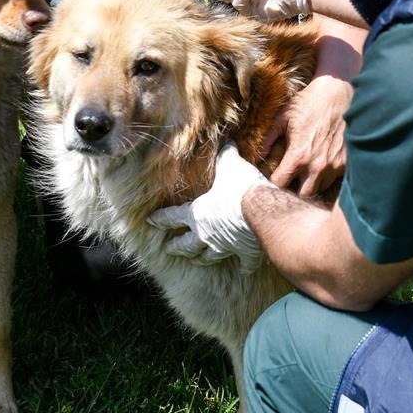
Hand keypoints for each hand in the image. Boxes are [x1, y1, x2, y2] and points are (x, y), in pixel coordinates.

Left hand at [148, 142, 273, 271]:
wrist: (262, 210)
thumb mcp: (230, 165)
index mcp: (198, 213)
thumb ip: (226, 155)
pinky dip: (244, 266)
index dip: (161, 218)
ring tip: (197, 260)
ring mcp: (225, 246)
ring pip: (208, 257)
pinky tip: (245, 270)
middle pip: (187, 245)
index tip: (150, 221)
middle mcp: (207, 234)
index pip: (173, 217)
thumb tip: (227, 142)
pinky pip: (244, 263)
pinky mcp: (245, 253)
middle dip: (176, 248)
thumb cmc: (240, 187)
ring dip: (202, 259)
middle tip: (168, 250)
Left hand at [265, 75, 350, 196]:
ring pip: (320, 189)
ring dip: (311, 184)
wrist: (339, 91)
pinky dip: (326, 176)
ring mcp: (334, 166)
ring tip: (306, 173)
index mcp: (298, 156)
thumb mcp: (283, 116)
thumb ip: (268, 139)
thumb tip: (258, 155)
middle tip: (291, 180)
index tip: (274, 178)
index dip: (275, 183)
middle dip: (295, 190)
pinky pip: (334, 179)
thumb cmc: (309, 102)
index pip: (281, 185)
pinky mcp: (346, 162)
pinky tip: (321, 165)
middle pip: (302, 195)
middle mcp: (317, 166)